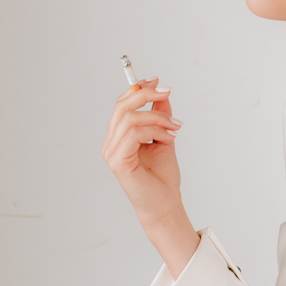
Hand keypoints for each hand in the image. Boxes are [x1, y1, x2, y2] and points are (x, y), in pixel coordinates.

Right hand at [102, 79, 199, 275]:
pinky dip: (154, 131)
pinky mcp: (118, 162)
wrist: (166, 204)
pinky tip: (168, 139)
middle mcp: (111, 143)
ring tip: (175, 128)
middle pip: (122, 106)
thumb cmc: (163, 176)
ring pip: (130, 118)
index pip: (122, 104)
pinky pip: (133, 134)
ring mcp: (112, 152)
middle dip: (147, 95)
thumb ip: (160, 116)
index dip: (138, 89)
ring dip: (158, 118)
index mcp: (119, 136)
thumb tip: (162, 94)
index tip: (159, 82)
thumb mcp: (164, 137)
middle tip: (167, 93)